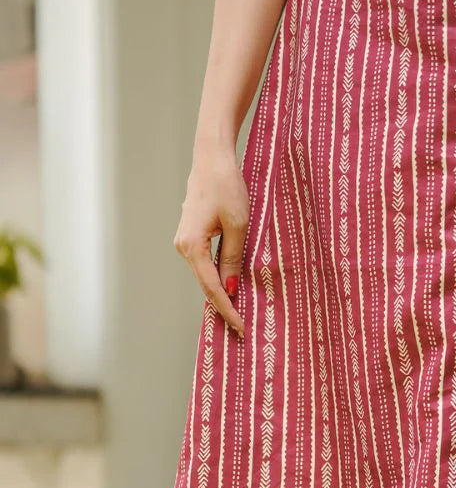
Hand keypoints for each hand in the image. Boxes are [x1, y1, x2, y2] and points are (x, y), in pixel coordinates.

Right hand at [173, 143, 248, 338]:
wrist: (212, 159)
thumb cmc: (227, 187)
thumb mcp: (238, 226)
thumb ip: (233, 259)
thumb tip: (231, 289)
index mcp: (192, 245)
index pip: (211, 287)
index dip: (227, 308)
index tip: (240, 327)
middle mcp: (183, 246)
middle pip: (205, 284)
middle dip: (223, 306)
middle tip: (240, 328)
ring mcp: (184, 240)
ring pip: (204, 275)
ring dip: (220, 293)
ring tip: (237, 313)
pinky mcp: (191, 235)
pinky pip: (204, 263)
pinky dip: (217, 277)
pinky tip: (229, 288)